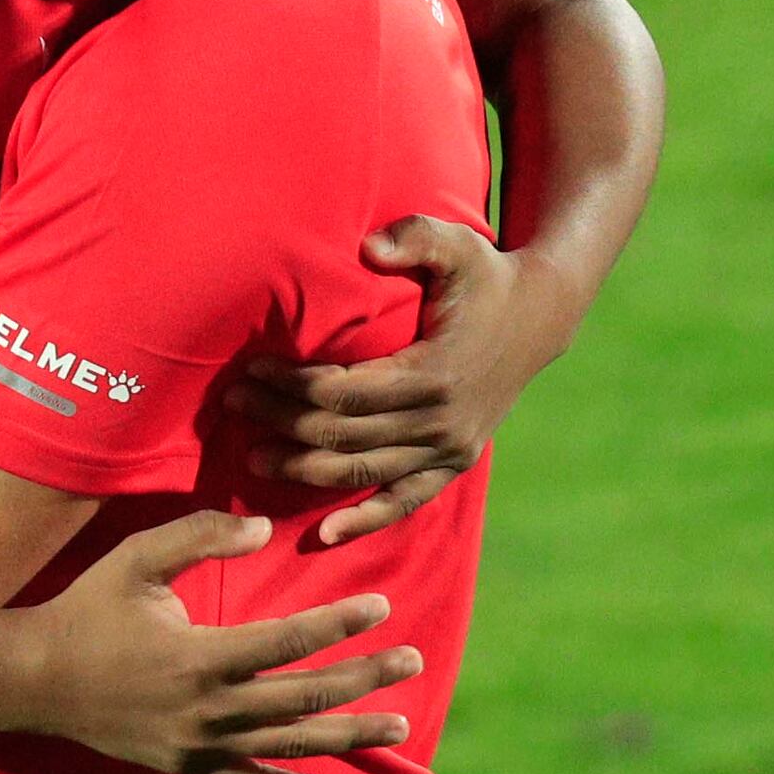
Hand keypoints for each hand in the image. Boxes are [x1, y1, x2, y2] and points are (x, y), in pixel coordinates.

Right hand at [6, 511, 421, 773]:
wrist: (37, 681)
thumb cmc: (88, 610)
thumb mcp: (136, 558)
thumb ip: (199, 536)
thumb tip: (262, 529)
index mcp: (200, 656)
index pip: (287, 641)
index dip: (338, 623)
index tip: (380, 607)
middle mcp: (209, 709)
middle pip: (303, 697)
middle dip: (363, 678)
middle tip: (413, 660)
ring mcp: (201, 746)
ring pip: (289, 746)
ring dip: (348, 737)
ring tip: (399, 726)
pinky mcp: (189, 768)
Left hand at [239, 219, 549, 542]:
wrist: (539, 317)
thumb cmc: (485, 275)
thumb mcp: (456, 244)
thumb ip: (414, 237)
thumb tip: (368, 248)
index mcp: (435, 375)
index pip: (344, 392)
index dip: (292, 385)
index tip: (251, 369)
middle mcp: (442, 423)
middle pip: (343, 434)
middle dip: (282, 422)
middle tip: (234, 405)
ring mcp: (450, 450)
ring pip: (363, 472)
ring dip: (304, 470)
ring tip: (252, 457)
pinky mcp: (455, 464)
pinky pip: (405, 502)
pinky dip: (364, 520)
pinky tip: (324, 536)